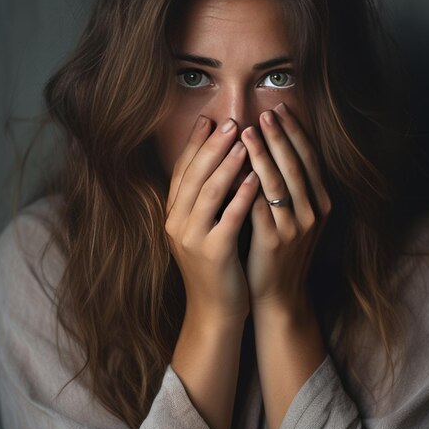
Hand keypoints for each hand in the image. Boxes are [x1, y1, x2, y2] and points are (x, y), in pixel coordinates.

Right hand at [164, 115, 259, 321]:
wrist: (214, 309)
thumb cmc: (214, 265)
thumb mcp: (201, 229)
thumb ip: (204, 200)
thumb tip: (219, 162)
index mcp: (173, 215)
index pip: (181, 171)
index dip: (194, 144)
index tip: (208, 120)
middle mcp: (177, 223)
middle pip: (193, 175)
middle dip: (211, 146)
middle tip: (229, 121)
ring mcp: (192, 238)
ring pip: (208, 192)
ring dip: (226, 163)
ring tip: (243, 140)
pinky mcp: (212, 253)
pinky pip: (228, 217)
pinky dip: (241, 194)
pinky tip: (254, 177)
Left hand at [241, 103, 331, 312]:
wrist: (279, 294)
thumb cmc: (281, 251)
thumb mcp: (296, 217)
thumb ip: (291, 187)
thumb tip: (275, 147)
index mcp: (320, 203)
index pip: (309, 159)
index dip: (296, 133)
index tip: (281, 108)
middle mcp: (313, 213)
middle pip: (297, 166)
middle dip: (281, 136)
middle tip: (265, 112)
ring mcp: (295, 228)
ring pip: (279, 183)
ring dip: (263, 154)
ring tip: (247, 131)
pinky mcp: (273, 242)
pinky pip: (260, 207)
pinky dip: (249, 186)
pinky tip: (236, 168)